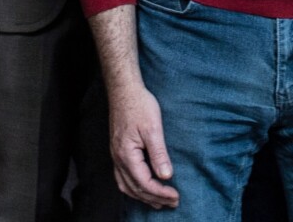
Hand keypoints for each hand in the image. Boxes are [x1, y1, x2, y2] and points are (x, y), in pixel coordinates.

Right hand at [108, 81, 179, 208]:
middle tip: (173, 202)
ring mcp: (116, 155)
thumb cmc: (139, 105)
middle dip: (155, 198)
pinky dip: (134, 187)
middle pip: (136, 188)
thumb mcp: (153, 128)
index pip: (144, 183)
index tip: (176, 196)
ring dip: (143, 196)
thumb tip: (166, 176)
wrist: (124, 90)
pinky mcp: (117, 150)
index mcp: (127, 155)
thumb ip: (159, 153)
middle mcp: (119, 159)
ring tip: (159, 201)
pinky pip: (122, 177)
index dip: (161, 192)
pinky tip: (142, 187)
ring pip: (127, 186)